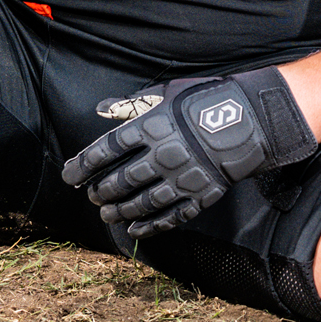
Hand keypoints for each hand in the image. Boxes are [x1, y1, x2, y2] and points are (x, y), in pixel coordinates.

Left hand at [61, 66, 316, 238]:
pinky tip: (135, 229)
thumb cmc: (205, 101)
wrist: (250, 121)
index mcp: (152, 127)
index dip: (85, 165)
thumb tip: (102, 109)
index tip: (70, 175)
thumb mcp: (167, 92)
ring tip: (106, 214)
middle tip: (92, 196)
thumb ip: (132, 104)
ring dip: (121, 210)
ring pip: (142, 202)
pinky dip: (150, 225)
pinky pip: (169, 216)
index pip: (108, 150)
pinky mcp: (199, 195)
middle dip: (102, 190)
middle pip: (122, 179)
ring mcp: (181, 179)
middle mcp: (163, 156)